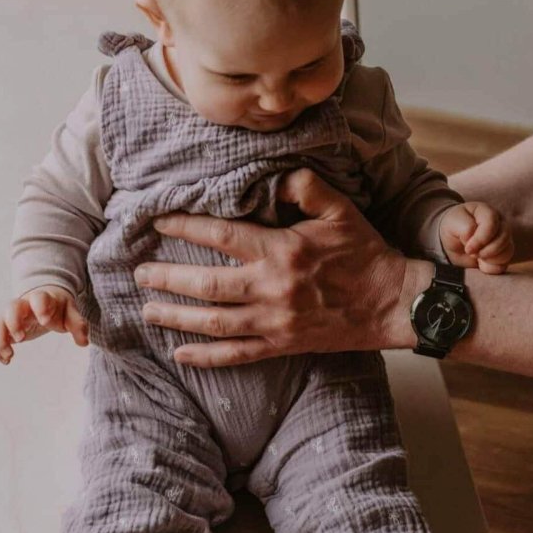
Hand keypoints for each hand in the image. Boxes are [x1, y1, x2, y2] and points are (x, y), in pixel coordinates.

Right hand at [0, 284, 88, 363]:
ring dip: (0, 338)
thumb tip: (84, 342)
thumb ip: (77, 324)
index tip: (45, 321)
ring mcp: (12, 316)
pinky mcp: (7, 328)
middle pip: (11, 307)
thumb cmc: (57, 307)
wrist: (43, 300)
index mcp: (42, 299)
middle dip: (13, 322)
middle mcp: (23, 306)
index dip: (40, 307)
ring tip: (9, 354)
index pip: (38, 298)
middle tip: (21, 338)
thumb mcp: (70, 312)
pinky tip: (6, 360)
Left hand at [135, 168, 430, 367]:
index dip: (187, 227)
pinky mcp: (282, 345)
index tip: (160, 222)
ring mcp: (275, 322)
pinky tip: (179, 354)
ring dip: (177, 317)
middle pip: (207, 284)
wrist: (392, 304)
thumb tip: (277, 175)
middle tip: (139, 273)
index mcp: (283, 251)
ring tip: (148, 309)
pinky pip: (236, 355)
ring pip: (214, 322)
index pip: (222, 236)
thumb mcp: (341, 210)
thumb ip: (307, 187)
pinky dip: (205, 357)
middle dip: (168, 278)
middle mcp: (273, 288)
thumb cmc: (365, 254)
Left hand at [439, 200, 513, 273]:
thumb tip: (476, 242)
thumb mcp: (453, 223)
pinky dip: (492, 267)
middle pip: (504, 237)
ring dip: (489, 259)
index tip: (468, 249)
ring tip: (476, 256)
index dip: (481, 239)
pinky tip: (482, 263)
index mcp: (487, 211)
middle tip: (471, 253)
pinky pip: (505, 263)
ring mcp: (504, 238)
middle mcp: (499, 223)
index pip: (492, 224)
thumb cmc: (453, 227)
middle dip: (486, 250)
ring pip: (507, 251)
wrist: (452, 240)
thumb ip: (466, 228)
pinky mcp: (503, 252)